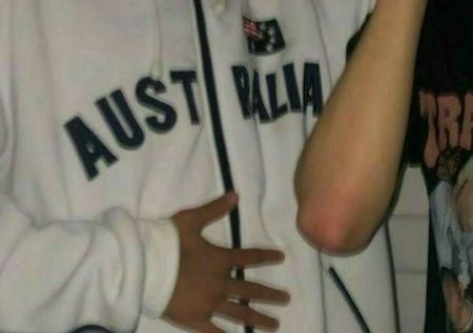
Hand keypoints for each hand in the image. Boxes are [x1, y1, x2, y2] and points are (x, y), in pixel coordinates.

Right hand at [163, 193, 288, 331]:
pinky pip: (214, 332)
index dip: (266, 257)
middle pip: (251, 290)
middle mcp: (220, 283)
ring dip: (259, 318)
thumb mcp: (191, 220)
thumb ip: (214, 209)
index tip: (281, 258)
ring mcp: (209, 303)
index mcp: (221, 259)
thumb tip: (235, 194)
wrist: (144, 268)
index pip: (249, 257)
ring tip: (275, 325)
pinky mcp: (194, 320)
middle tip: (287, 299)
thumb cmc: (166, 242)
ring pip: (239, 313)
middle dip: (271, 295)